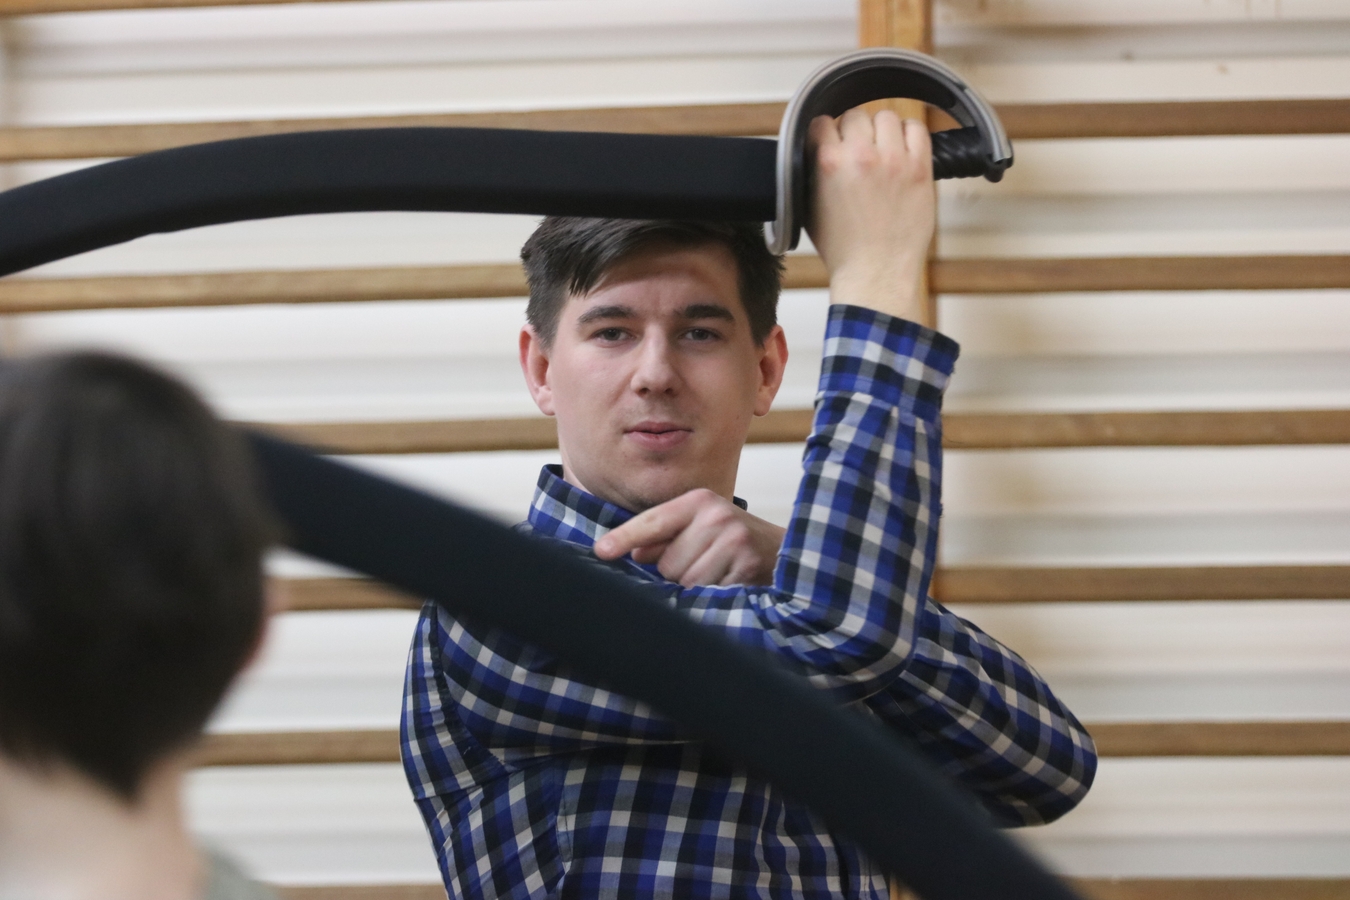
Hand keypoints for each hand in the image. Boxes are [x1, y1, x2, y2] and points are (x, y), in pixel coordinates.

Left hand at [593, 488, 786, 587]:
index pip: (653, 521)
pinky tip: (729, 584)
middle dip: (677, 573)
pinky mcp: (747, 565)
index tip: (601, 551)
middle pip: (666, 563)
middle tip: (705, 565)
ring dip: (695, 588)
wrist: (787, 552)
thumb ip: (666, 537)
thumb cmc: (736, 542)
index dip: (625, 538)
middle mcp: (716, 515)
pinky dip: (713, 596)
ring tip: (719, 574)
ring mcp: (733, 540)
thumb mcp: (702, 528)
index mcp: (700, 501)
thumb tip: (634, 554)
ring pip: (685, 581)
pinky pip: (709, 593)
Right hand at [805, 108, 935, 325]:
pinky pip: (918, 130)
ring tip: (883, 151)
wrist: (875, 273)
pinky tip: (904, 151)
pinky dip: (910, 135)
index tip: (832, 145)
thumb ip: (812, 173)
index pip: (823, 123)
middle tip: (859, 153)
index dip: (827, 134)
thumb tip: (818, 151)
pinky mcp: (920, 169)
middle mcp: (861, 156)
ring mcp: (894, 160)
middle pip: (856, 116)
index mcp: (828, 163)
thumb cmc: (842, 249)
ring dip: (883, 131)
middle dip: (855, 133)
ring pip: (887, 117)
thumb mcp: (809, 208)